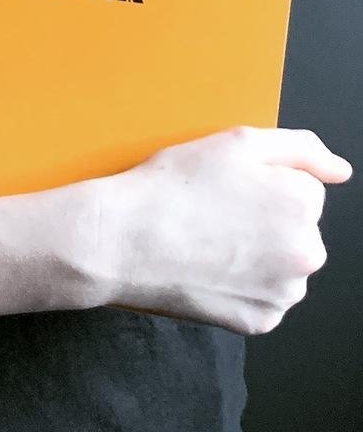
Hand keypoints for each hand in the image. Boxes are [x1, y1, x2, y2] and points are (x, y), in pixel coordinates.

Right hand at [100, 125, 352, 335]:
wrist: (122, 241)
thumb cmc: (170, 189)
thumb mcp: (234, 142)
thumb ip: (300, 148)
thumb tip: (340, 170)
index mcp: (303, 205)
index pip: (302, 186)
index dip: (261, 180)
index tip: (225, 185)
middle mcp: (306, 254)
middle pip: (297, 226)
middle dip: (264, 217)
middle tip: (212, 210)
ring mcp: (284, 293)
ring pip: (280, 261)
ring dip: (255, 251)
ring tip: (205, 237)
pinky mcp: (260, 321)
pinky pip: (261, 294)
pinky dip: (240, 282)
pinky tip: (207, 265)